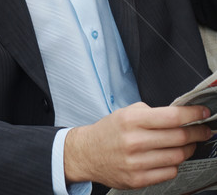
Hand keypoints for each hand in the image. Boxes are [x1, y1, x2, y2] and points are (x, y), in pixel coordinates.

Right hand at [64, 102, 211, 189]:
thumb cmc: (109, 131)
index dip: (193, 115)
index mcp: (132, 120)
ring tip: (188, 144)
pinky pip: (169, 172)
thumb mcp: (126, 112)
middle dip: (197, 133)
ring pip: (177, 157)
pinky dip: (174, 164)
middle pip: (179, 138)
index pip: (172, 117)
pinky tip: (171, 157)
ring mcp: (137, 163)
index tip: (203, 113)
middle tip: (203, 130)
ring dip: (188, 149)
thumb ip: (151, 113)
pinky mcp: (138, 180)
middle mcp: (135, 141)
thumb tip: (179, 116)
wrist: (88, 153)